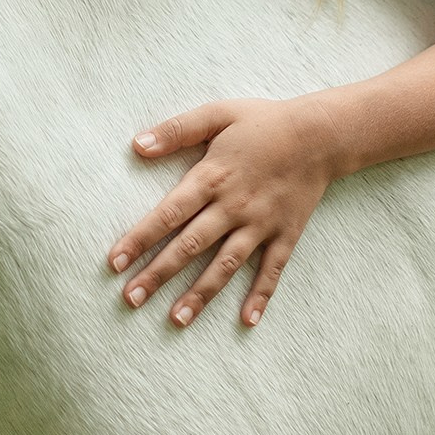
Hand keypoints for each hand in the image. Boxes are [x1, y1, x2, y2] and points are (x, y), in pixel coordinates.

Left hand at [106, 97, 339, 328]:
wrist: (320, 134)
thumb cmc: (263, 122)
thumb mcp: (217, 114)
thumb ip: (176, 130)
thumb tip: (137, 144)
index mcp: (212, 177)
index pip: (168, 214)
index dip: (140, 238)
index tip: (114, 262)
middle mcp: (233, 206)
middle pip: (189, 246)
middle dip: (158, 274)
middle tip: (131, 299)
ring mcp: (261, 224)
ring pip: (225, 265)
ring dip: (200, 293)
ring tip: (176, 319)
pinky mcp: (286, 234)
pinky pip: (272, 270)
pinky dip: (261, 296)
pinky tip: (247, 321)